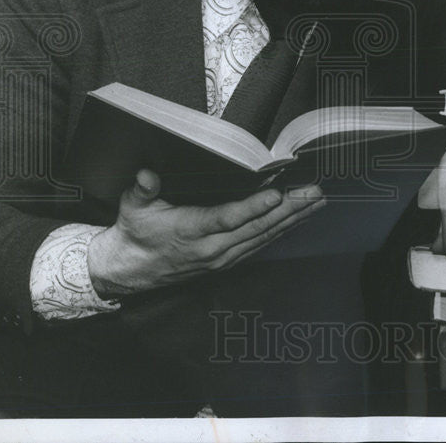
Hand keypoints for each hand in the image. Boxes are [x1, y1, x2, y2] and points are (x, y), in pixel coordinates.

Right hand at [87, 169, 324, 297]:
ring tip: (316, 202)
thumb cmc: (135, 232)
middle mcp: (211, 248)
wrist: (129, 270)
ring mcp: (222, 257)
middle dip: (289, 209)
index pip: (226, 218)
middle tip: (314, 193)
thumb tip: (146, 175)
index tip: (276, 194)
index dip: (253, 208)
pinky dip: (281, 231)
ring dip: (292, 220)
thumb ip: (143, 190)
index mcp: (190, 230)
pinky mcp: (227, 261)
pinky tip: (298, 220)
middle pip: (256, 228)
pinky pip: (259, 245)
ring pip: (263, 237)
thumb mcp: (132, 207)